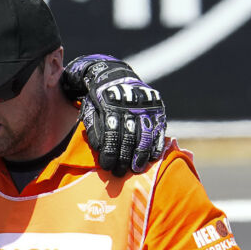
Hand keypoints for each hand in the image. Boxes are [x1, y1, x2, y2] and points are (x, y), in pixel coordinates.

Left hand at [62, 54, 166, 175]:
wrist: (114, 76)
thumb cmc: (100, 100)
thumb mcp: (91, 109)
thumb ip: (94, 128)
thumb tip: (99, 148)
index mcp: (110, 105)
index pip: (111, 134)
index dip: (109, 153)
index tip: (107, 167)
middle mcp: (129, 105)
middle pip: (129, 137)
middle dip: (124, 158)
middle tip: (120, 173)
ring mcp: (145, 106)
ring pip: (145, 134)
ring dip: (141, 154)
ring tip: (136, 169)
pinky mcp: (157, 108)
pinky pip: (159, 129)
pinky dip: (156, 143)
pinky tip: (152, 157)